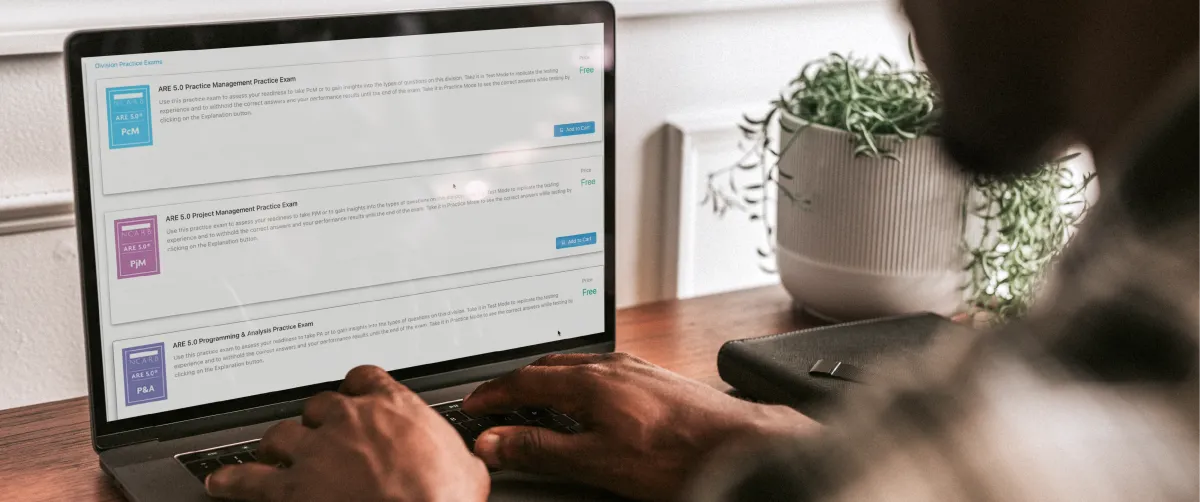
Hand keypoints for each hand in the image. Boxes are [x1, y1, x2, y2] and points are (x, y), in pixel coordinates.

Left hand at [206, 365, 488, 501]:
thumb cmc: (444, 498)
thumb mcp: (467, 465)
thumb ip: (453, 450)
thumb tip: (468, 458)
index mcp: (392, 407)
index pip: (364, 378)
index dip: (356, 390)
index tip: (354, 398)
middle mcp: (347, 420)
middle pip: (318, 406)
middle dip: (316, 422)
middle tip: (318, 438)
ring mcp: (314, 452)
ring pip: (280, 436)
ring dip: (276, 446)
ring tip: (270, 455)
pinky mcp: (289, 488)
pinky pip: (249, 479)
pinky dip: (233, 481)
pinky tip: (223, 483)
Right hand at [462, 353, 816, 500]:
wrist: (738, 446)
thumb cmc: (676, 455)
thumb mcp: (595, 461)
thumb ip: (541, 449)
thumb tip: (497, 442)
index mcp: (589, 382)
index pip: (524, 382)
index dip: (493, 394)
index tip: (475, 405)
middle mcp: (611, 366)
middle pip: (548, 366)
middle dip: (516, 382)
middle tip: (496, 400)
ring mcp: (636, 368)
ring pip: (577, 365)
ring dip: (548, 379)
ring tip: (534, 397)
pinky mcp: (656, 377)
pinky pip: (603, 370)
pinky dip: (578, 381)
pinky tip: (588, 398)